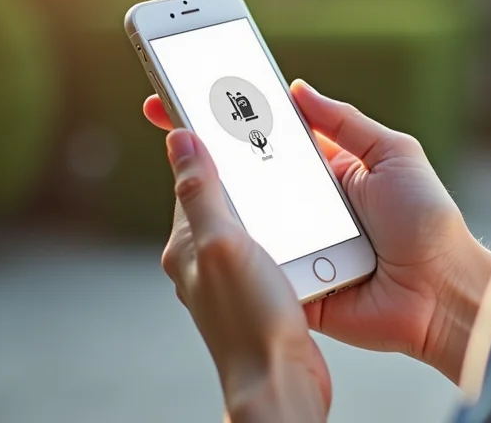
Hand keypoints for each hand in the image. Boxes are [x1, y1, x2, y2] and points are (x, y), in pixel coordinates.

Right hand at [143, 81, 490, 383]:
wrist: (443, 294)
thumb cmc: (428, 221)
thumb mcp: (394, 154)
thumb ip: (346, 122)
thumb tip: (298, 89)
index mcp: (328, 171)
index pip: (271, 137)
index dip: (235, 117)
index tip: (195, 93)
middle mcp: (306, 206)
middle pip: (249, 177)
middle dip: (210, 152)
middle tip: (172, 124)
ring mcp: (296, 246)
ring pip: (246, 220)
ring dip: (220, 201)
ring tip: (185, 170)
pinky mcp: (292, 284)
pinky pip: (257, 264)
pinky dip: (238, 250)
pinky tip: (214, 229)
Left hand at [161, 128, 328, 421]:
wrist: (280, 385)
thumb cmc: (250, 319)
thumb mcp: (224, 242)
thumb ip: (201, 189)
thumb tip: (178, 137)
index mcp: (188, 242)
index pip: (192, 175)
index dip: (203, 139)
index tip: (213, 105)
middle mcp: (206, 258)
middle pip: (224, 193)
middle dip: (243, 164)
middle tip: (267, 131)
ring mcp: (234, 276)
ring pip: (252, 217)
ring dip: (272, 195)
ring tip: (295, 172)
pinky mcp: (263, 291)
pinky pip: (274, 244)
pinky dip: (290, 226)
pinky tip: (312, 222)